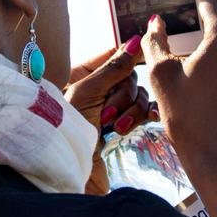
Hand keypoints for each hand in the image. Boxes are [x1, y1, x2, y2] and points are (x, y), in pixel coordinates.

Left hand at [63, 40, 156, 193]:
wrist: (69, 174)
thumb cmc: (65, 131)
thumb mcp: (87, 93)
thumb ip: (114, 68)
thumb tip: (134, 41)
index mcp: (81, 75)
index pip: (113, 56)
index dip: (125, 60)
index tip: (138, 59)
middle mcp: (97, 90)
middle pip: (129, 77)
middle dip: (123, 95)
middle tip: (106, 114)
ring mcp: (110, 109)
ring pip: (138, 96)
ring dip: (131, 111)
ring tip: (115, 129)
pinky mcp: (121, 127)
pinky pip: (143, 113)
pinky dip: (145, 115)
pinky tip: (150, 119)